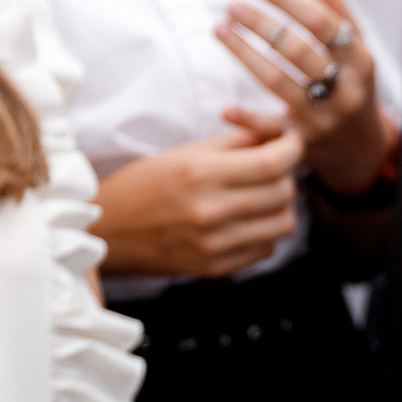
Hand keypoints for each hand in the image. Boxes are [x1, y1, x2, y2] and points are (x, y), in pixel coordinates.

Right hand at [92, 123, 304, 279]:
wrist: (108, 231)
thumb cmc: (144, 184)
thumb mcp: (185, 153)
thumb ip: (236, 142)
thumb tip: (280, 132)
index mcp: (200, 175)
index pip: (272, 163)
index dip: (293, 148)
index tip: (294, 140)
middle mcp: (209, 212)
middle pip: (284, 193)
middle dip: (286, 175)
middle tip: (272, 167)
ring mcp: (214, 245)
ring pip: (284, 224)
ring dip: (280, 206)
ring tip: (260, 196)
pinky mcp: (216, 268)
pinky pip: (266, 249)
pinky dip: (265, 232)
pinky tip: (244, 221)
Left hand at [218, 0, 397, 195]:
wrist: (362, 149)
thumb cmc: (353, 86)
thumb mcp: (356, 50)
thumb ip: (336, 9)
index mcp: (360, 61)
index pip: (322, 23)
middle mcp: (345, 90)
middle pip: (298, 50)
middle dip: (262, 24)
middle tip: (232, 5)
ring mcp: (324, 118)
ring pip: (279, 82)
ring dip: (245, 54)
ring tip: (220, 28)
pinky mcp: (304, 143)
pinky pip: (272, 130)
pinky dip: (248, 119)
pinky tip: (226, 108)